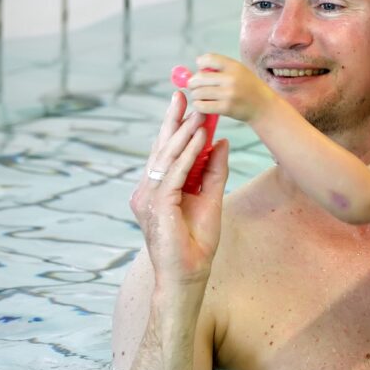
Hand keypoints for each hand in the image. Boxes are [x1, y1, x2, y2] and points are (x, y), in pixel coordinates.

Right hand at [130, 92, 229, 297]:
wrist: (189, 274)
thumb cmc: (197, 242)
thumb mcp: (211, 198)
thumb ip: (214, 170)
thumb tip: (221, 142)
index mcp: (157, 188)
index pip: (166, 152)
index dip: (174, 126)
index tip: (186, 103)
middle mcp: (148, 190)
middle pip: (161, 149)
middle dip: (172, 121)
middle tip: (182, 94)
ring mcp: (149, 198)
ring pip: (166, 158)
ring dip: (183, 134)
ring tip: (197, 113)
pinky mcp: (157, 206)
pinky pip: (173, 174)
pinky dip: (187, 155)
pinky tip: (199, 139)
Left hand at [188, 53, 275, 121]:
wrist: (264, 107)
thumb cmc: (249, 89)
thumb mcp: (240, 72)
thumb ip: (221, 68)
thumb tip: (197, 64)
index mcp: (234, 66)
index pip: (209, 59)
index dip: (200, 64)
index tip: (200, 70)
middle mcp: (231, 78)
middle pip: (200, 77)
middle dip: (192, 83)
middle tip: (192, 87)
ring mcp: (229, 94)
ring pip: (199, 92)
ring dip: (195, 95)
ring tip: (199, 97)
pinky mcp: (226, 108)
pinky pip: (202, 106)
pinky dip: (198, 105)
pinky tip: (202, 105)